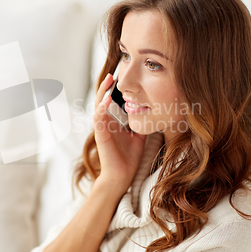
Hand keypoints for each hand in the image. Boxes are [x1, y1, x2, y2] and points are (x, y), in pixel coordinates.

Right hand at [93, 73, 147, 193]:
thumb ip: (141, 124)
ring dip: (102, 93)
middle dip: (106, 86)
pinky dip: (101, 108)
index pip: (109, 102)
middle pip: (102, 100)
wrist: (122, 177)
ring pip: (98, 106)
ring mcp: (101, 129)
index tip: (120, 78)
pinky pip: (98, 119)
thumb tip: (152, 113)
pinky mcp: (100, 136)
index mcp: (112, 123)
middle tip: (112, 74)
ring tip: (108, 81)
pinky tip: (107, 100)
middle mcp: (104, 124)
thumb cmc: (128, 159)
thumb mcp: (138, 137)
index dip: (112, 90)